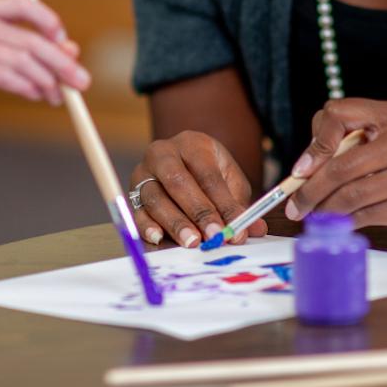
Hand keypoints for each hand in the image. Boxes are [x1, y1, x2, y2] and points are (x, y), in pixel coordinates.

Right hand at [0, 0, 85, 124]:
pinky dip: (26, 88)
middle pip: (28, 40)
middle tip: (82, 83)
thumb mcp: (5, 53)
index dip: (48, 20)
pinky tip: (36, 95)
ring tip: (57, 97)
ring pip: (20, 62)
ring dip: (46, 82)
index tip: (66, 41)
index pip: (23, 4)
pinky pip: (4, 78)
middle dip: (60, 63)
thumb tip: (72, 51)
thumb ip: (37, 48)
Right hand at [128, 131, 265, 248]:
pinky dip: (146, 227)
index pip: (208, 175)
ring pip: (155, 198)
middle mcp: (163, 153)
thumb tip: (255, 229)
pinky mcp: (131, 195)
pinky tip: (159, 239)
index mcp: (192, 144)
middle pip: (178, 182)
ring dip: (175, 223)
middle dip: (198, 212)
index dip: (222, 204)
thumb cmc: (208, 174)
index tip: (234, 229)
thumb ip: (240, 205)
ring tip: (192, 242)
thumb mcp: (229, 182)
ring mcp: (143, 174)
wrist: (181, 164)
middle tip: (213, 237)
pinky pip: (136, 212)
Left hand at [287, 99, 386, 234]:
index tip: (301, 168)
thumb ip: (356, 140)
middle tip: (294, 204)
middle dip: (310, 189)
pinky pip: (370, 216)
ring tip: (312, 216)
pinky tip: (339, 223)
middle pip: (342, 166)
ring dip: (325, 209)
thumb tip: (305, 169)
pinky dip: (347, 221)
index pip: (339, 113)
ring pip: (353, 195)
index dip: (315, 141)